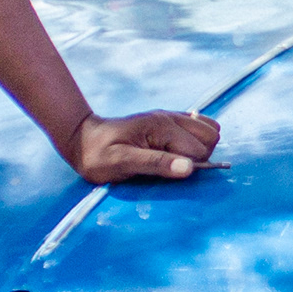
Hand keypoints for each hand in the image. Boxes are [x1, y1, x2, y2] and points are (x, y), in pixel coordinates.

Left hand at [70, 110, 219, 181]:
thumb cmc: (98, 156)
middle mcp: (170, 117)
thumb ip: (156, 164)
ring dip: (199, 149)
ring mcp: (171, 117)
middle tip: (170, 168)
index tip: (166, 174)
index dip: (188, 167)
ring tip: (174, 161)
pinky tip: (177, 151)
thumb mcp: (121, 163)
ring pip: (209, 131)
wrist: (82, 140)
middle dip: (198, 157)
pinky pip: (199, 127)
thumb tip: (190, 168)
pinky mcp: (169, 121)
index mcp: (162, 126)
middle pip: (210, 138)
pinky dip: (196, 141)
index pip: (199, 150)